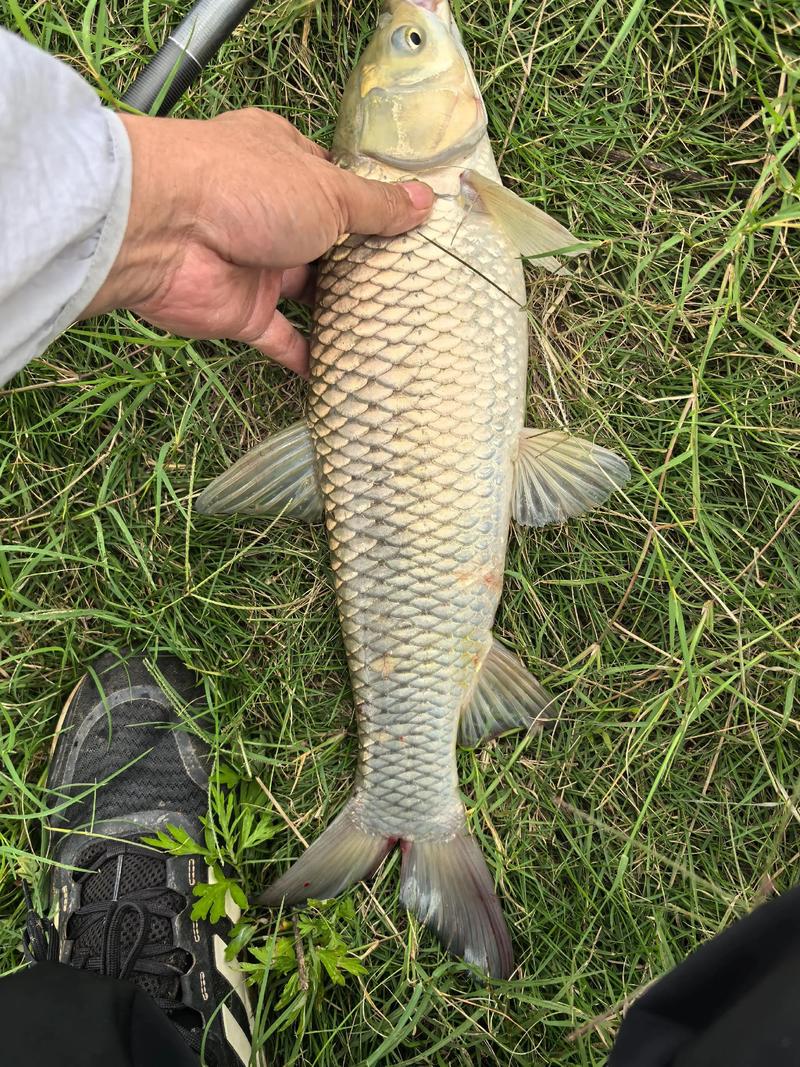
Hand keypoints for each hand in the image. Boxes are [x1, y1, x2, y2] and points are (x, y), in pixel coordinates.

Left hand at [82, 108, 433, 374]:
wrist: (163, 231)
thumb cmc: (246, 189)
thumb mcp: (328, 190)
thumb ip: (376, 206)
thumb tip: (425, 202)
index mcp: (285, 163)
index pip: (336, 184)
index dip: (372, 205)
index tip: (415, 231)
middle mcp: (270, 211)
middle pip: (328, 242)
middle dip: (364, 263)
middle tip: (418, 287)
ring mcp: (256, 264)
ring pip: (308, 292)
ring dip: (342, 312)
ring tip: (394, 330)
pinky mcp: (243, 311)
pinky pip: (282, 339)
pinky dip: (308, 358)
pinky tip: (345, 375)